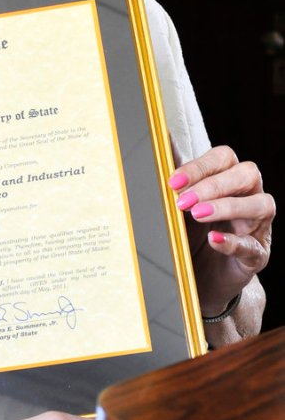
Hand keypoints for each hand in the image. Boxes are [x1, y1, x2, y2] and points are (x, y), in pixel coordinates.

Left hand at [168, 146, 273, 317]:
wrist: (200, 276)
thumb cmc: (193, 232)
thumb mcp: (180, 203)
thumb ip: (175, 177)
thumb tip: (158, 143)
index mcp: (230, 177)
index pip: (223, 158)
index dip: (199, 166)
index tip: (173, 181)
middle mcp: (250, 196)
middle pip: (246, 174)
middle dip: (214, 185)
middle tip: (184, 200)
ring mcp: (258, 226)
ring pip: (260, 205)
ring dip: (226, 207)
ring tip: (197, 214)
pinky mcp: (258, 254)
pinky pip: (252, 245)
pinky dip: (233, 242)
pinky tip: (213, 240)